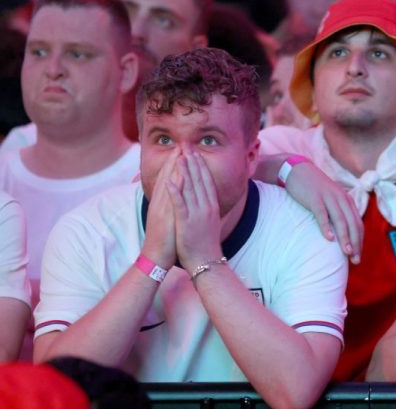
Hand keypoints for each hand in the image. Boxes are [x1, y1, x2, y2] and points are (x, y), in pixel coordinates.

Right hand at [141, 149, 178, 268]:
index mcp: (161, 203)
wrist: (156, 257)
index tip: (181, 150)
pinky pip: (171, 199)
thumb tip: (176, 196)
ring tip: (181, 152)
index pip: (167, 179)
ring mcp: (161, 209)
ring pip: (167, 184)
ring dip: (174, 168)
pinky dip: (175, 186)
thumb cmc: (164, 239)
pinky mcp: (165, 217)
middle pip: (166, 177)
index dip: (173, 164)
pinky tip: (180, 175)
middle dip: (174, 160)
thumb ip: (170, 205)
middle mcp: (160, 203)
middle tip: (182, 144)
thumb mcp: (167, 218)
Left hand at [166, 151, 222, 266]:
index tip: (196, 153)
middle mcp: (206, 207)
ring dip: (185, 171)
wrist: (206, 262)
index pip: (206, 181)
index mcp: (212, 206)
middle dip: (193, 162)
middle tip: (188, 147)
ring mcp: (197, 214)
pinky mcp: (186, 223)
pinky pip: (180, 205)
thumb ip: (208, 208)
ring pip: (190, 188)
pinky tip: (170, 180)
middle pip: (199, 180)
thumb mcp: (211, 221)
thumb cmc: (206, 243)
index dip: (201, 165)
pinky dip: (175, 192)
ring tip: (180, 156)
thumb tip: (207, 198)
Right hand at [285, 161, 363, 263]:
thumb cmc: (315, 190)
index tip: (358, 257)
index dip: (360, 241)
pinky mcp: (315, 198)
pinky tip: (328, 238)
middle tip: (355, 260)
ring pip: (340, 220)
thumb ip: (339, 213)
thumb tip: (344, 235)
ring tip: (347, 252)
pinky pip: (322, 214)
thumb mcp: (332, 199)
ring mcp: (328, 198)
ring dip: (345, 238)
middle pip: (352, 224)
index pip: (358, 224)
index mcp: (347, 201)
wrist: (299, 170)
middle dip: (355, 243)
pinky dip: (326, 226)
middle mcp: (341, 199)